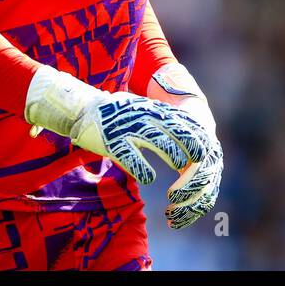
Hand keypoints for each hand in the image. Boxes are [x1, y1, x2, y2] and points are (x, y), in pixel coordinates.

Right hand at [24, 66, 208, 184]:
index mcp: (150, 108)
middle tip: (196, 165)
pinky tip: (148, 178)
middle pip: (175, 130)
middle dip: (190, 148)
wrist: (81, 108)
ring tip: (179, 174)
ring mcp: (127, 128)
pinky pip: (132, 158)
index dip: (194, 136)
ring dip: (173, 158)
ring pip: (159, 142)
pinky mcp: (112, 142)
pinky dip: (143, 170)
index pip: (181, 120)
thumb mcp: (140, 108)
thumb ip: (159, 117)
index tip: (204, 150)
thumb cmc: (113, 112)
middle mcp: (142, 116)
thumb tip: (183, 126)